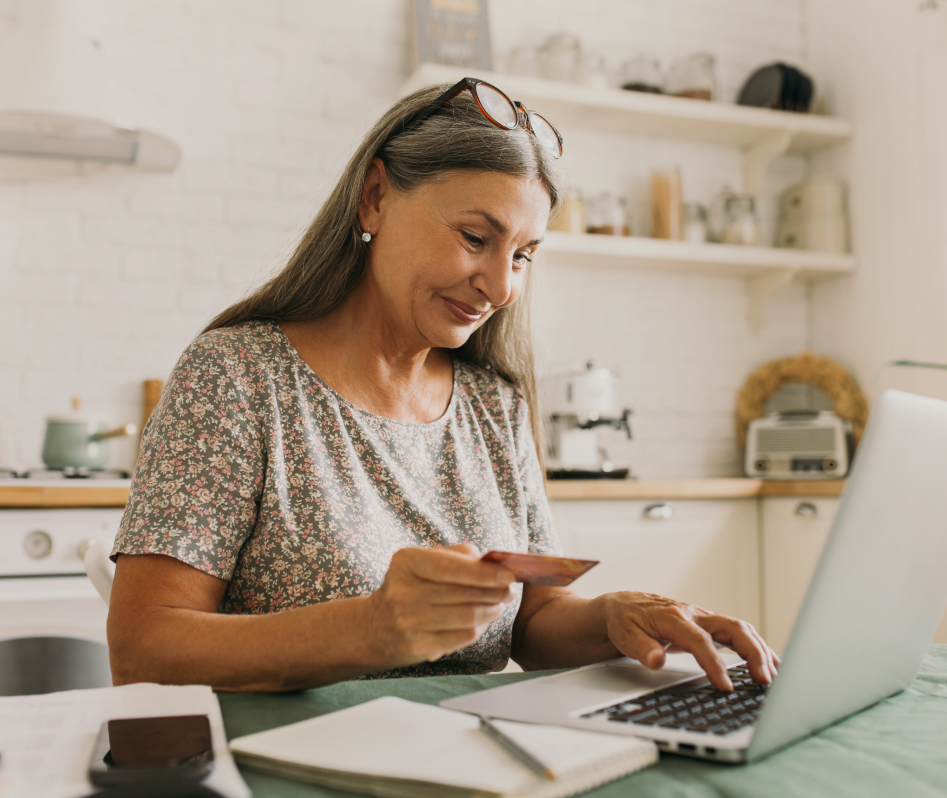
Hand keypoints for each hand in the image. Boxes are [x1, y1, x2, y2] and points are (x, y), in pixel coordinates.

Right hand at [364, 543, 515, 667]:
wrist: (373, 628)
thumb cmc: (407, 588)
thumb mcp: (421, 562)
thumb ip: (455, 555)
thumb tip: (490, 561)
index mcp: (406, 562)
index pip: (450, 566)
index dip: (484, 572)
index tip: (509, 574)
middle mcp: (403, 592)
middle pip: (463, 594)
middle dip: (495, 592)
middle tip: (510, 590)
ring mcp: (408, 621)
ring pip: (467, 617)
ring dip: (491, 611)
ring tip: (499, 606)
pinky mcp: (417, 646)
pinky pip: (461, 637)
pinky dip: (479, 629)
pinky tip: (482, 622)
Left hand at [601, 591, 778, 690]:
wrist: (623, 606)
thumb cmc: (625, 620)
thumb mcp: (625, 635)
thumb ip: (640, 648)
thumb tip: (656, 659)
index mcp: (674, 617)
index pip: (700, 641)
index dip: (715, 664)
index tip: (726, 687)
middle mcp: (694, 615)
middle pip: (733, 628)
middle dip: (753, 653)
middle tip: (765, 681)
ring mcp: (704, 619)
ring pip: (741, 629)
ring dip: (760, 651)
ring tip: (775, 676)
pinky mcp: (709, 626)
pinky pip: (739, 633)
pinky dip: (757, 647)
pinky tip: (770, 663)